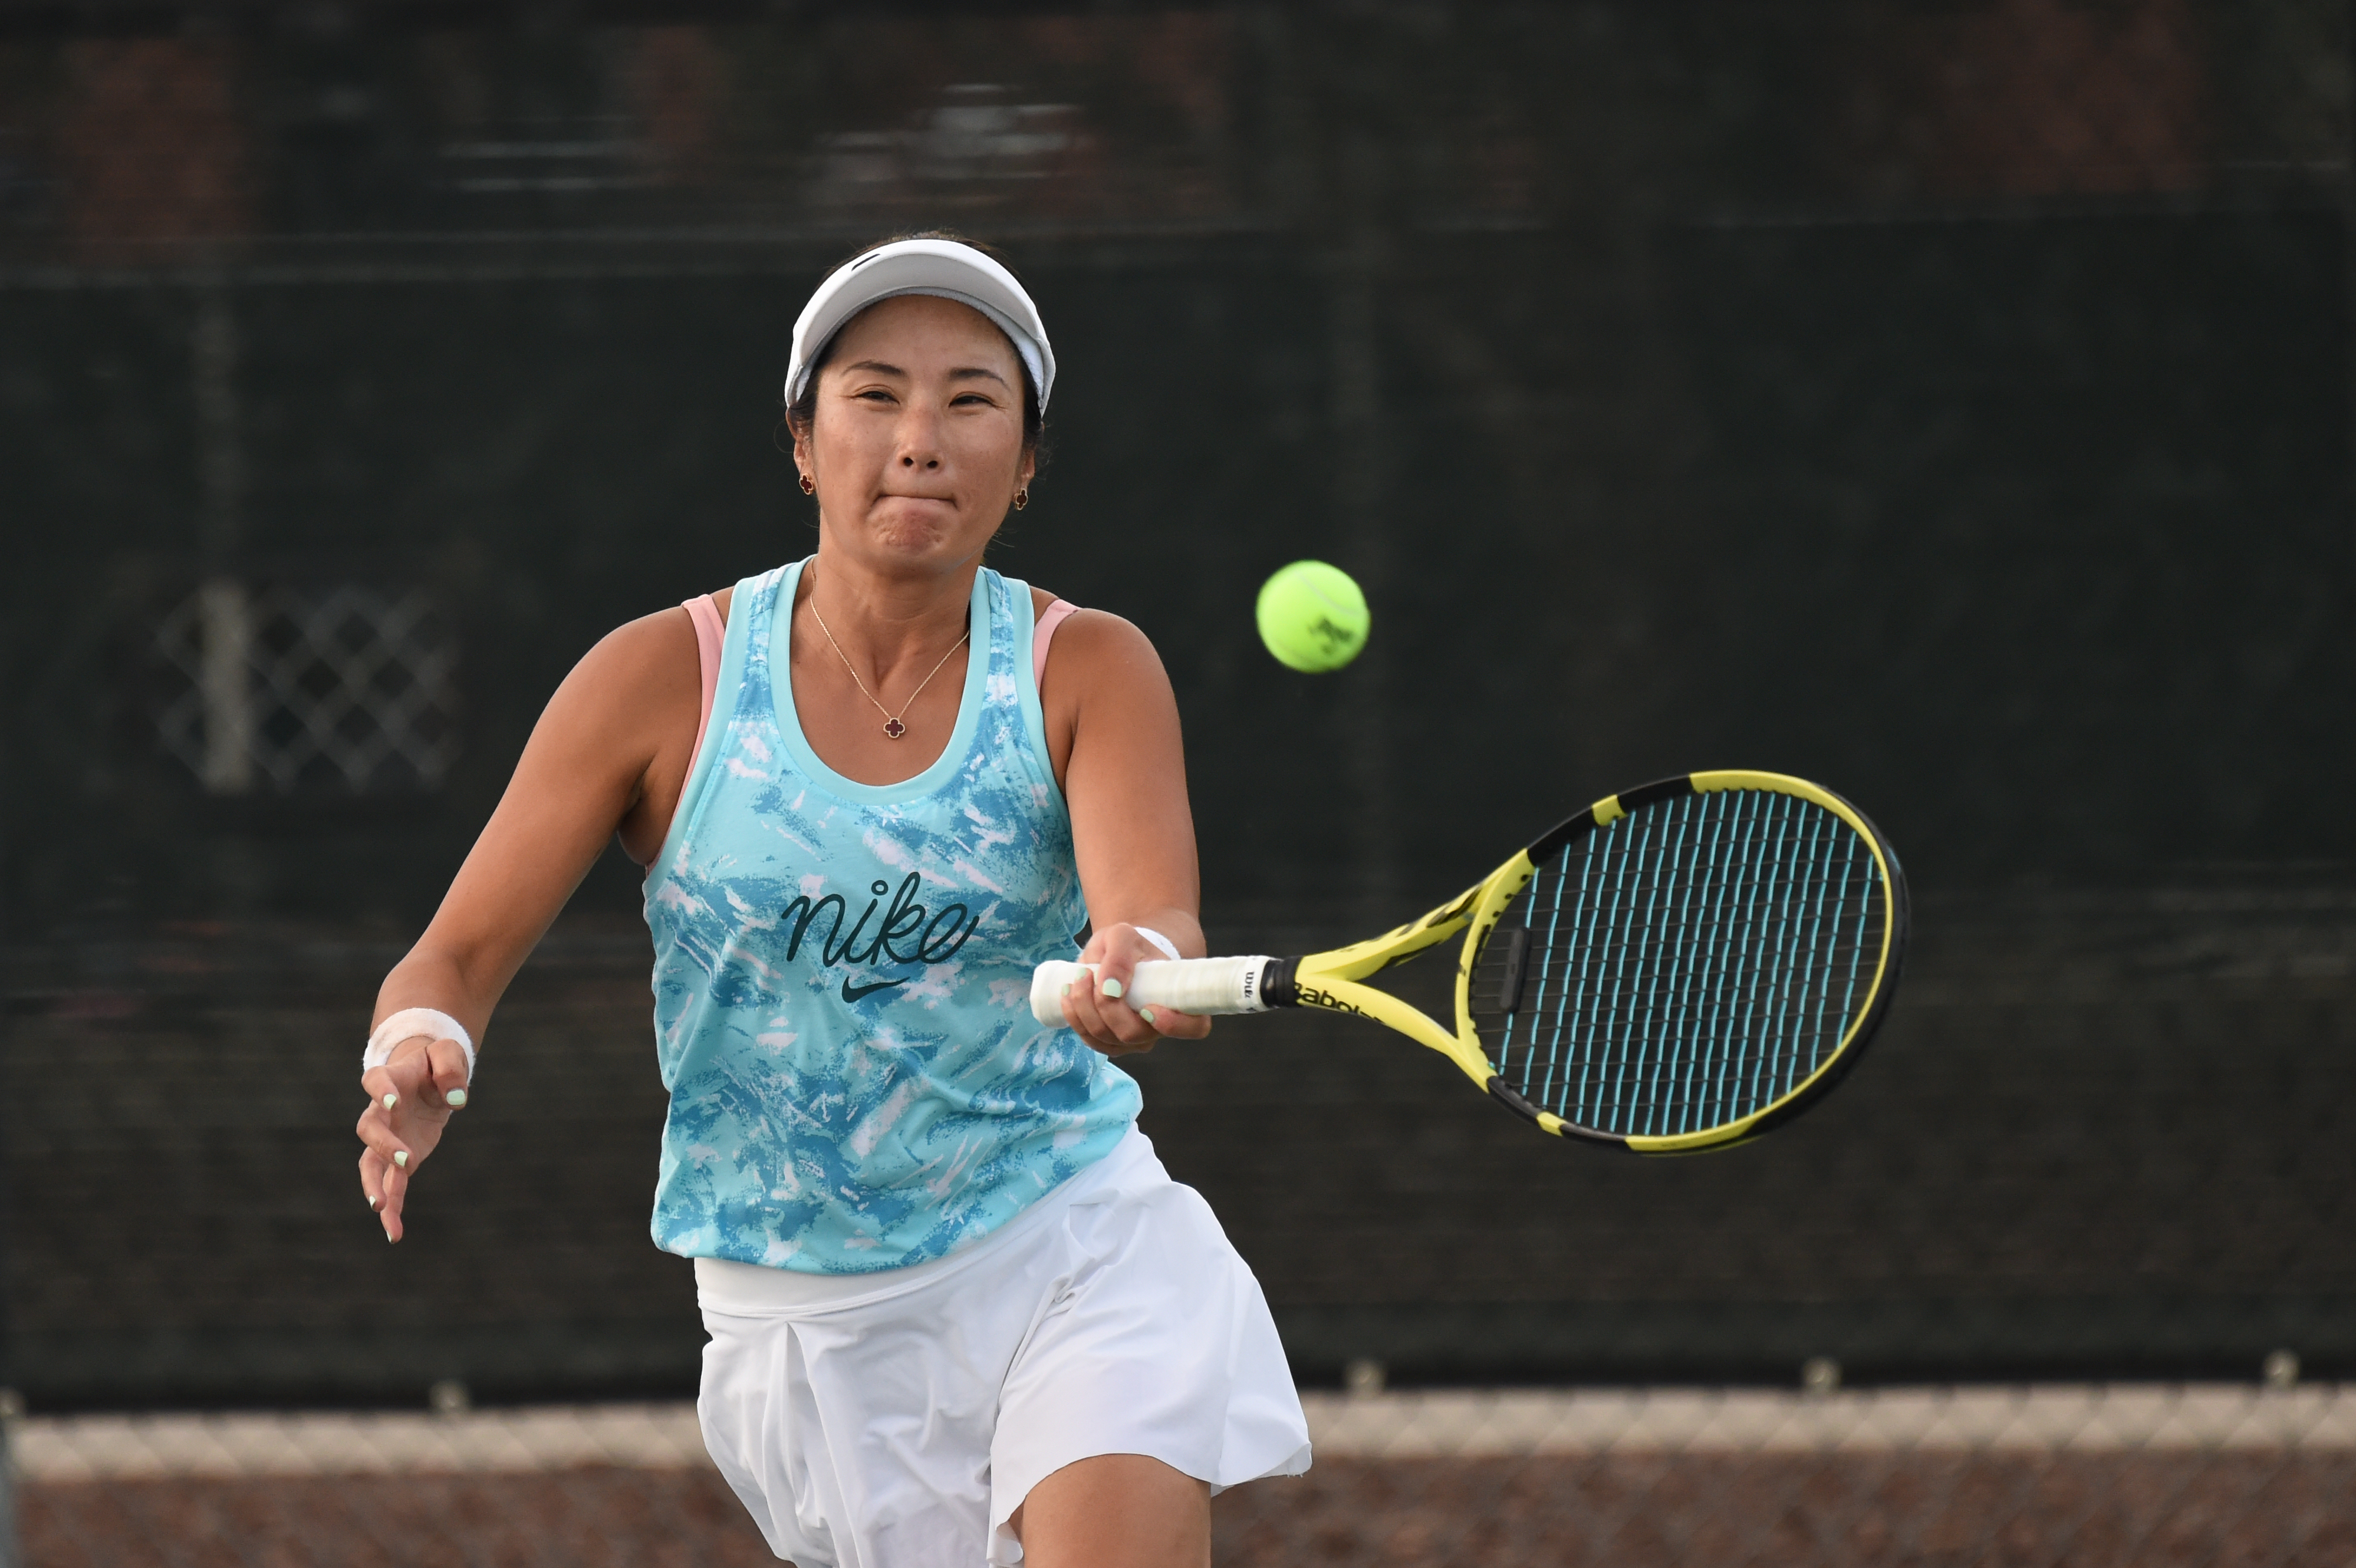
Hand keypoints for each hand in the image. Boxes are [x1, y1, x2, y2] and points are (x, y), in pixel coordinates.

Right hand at [355, 1033, 470, 1241]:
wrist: (428, 1079)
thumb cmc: (436, 1062)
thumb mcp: (447, 1052)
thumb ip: (450, 1067)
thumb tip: (456, 1099)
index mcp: (391, 1078)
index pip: (375, 1081)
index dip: (381, 1092)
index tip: (391, 1103)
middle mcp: (381, 1112)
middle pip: (369, 1128)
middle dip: (383, 1145)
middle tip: (404, 1160)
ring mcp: (386, 1138)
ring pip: (371, 1163)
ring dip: (374, 1185)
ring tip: (380, 1207)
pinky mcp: (399, 1159)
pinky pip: (392, 1185)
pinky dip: (393, 1208)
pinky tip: (395, 1232)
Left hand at [1057, 923, 1212, 1058]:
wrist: (1119, 955)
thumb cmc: (1131, 946)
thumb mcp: (1124, 936)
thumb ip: (1120, 955)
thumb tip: (1110, 989)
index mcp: (1178, 1001)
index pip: (1194, 1027)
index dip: (1175, 1025)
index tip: (1148, 1008)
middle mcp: (1158, 1028)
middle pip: (1132, 1034)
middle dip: (1103, 1006)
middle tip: (1088, 973)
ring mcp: (1133, 1040)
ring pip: (1105, 1039)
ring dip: (1083, 1008)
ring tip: (1077, 977)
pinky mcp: (1109, 1042)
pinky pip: (1090, 1040)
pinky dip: (1074, 1017)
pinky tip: (1068, 994)